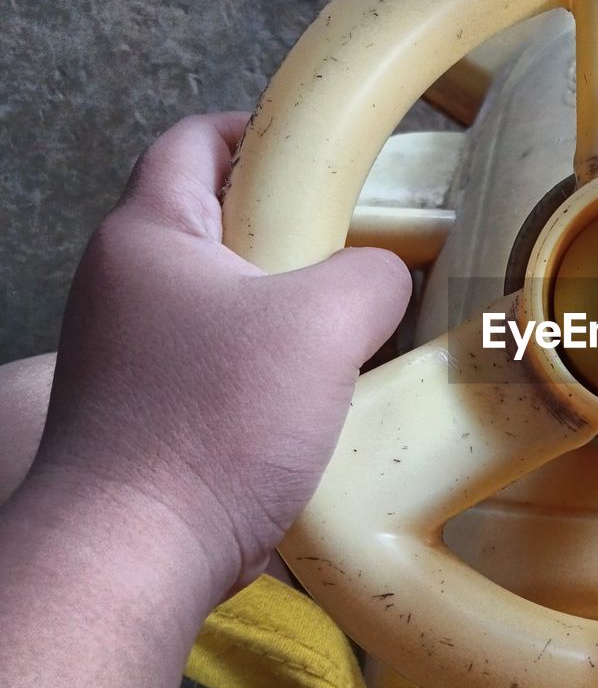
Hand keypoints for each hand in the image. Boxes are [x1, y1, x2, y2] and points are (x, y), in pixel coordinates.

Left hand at [26, 113, 409, 595]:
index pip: (194, 142)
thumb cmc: (212, 423)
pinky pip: (215, 361)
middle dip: (288, 227)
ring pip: (220, 299)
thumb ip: (372, 278)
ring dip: (283, 305)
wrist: (135, 555)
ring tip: (350, 325)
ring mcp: (127, 353)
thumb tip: (385, 278)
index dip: (259, 131)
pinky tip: (316, 394)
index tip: (320, 151)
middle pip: (213, 222)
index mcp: (148, 236)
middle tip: (357, 245)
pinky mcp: (144, 413)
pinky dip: (265, 363)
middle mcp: (122, 285)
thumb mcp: (322, 326)